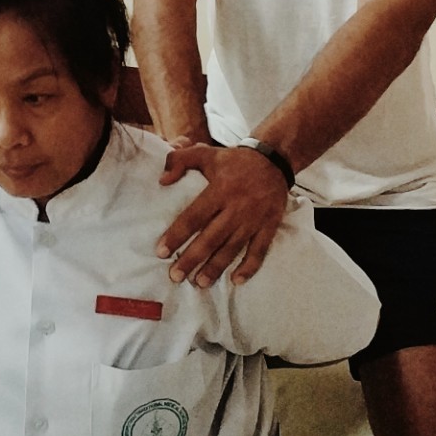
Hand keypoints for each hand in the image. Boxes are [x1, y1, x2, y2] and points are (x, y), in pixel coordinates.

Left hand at [157, 144, 289, 285]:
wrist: (274, 159)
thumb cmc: (235, 160)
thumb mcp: (206, 153)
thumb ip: (180, 160)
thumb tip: (162, 180)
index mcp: (220, 189)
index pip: (194, 216)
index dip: (177, 235)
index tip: (161, 251)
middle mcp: (237, 207)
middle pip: (211, 238)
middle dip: (192, 259)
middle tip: (175, 276)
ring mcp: (254, 219)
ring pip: (233, 248)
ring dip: (216, 267)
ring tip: (200, 282)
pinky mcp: (269, 226)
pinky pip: (260, 250)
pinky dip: (249, 267)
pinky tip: (236, 280)